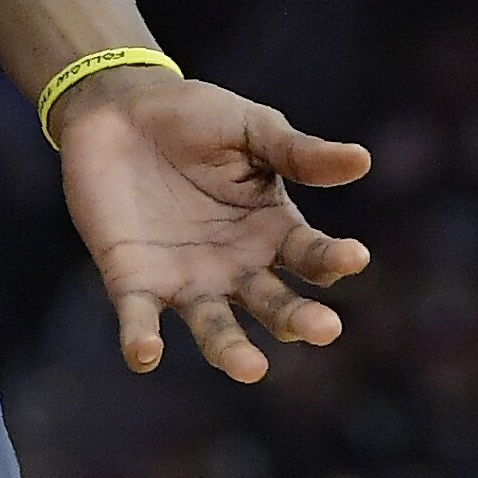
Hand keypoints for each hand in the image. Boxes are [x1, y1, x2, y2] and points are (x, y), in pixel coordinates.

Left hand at [56, 70, 369, 380]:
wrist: (115, 108)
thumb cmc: (192, 117)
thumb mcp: (248, 128)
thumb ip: (295, 152)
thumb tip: (362, 159)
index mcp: (274, 232)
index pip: (314, 257)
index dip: (335, 259)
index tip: (354, 255)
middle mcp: (238, 268)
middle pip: (275, 307)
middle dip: (298, 320)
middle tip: (323, 328)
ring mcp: (187, 280)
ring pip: (215, 329)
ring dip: (231, 351)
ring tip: (250, 368)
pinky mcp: (133, 281)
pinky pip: (139, 319)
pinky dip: (142, 341)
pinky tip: (145, 353)